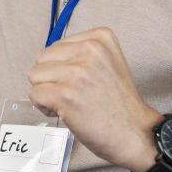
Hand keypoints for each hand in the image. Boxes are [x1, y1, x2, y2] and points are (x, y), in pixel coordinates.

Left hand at [27, 27, 162, 171]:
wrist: (136, 133)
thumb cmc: (119, 104)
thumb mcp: (107, 63)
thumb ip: (80, 53)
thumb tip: (44, 58)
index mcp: (100, 38)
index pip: (55, 47)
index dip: (61, 67)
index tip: (81, 82)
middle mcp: (89, 50)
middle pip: (41, 59)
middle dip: (50, 78)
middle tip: (74, 94)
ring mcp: (77, 72)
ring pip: (34, 75)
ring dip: (46, 92)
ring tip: (70, 103)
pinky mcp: (65, 94)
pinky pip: (34, 94)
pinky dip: (43, 106)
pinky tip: (65, 112)